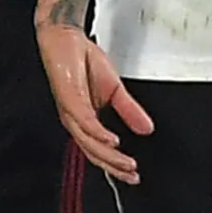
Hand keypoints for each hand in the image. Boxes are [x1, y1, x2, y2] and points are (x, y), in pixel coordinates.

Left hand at [36, 21, 152, 184]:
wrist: (64, 37)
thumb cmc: (82, 60)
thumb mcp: (114, 89)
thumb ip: (129, 110)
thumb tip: (147, 129)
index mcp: (84, 120)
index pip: (99, 150)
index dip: (115, 165)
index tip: (133, 176)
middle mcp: (75, 119)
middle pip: (93, 152)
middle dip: (114, 167)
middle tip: (132, 175)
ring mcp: (70, 110)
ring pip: (88, 141)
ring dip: (109, 155)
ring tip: (127, 163)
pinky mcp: (68, 97)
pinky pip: (84, 120)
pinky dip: (98, 132)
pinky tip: (112, 140)